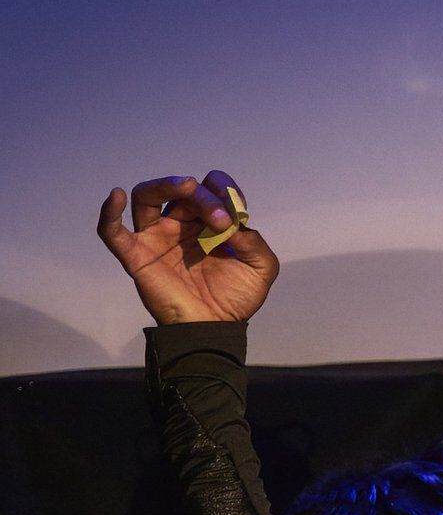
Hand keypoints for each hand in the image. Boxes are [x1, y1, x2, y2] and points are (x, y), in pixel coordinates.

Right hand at [96, 172, 278, 324]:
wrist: (216, 329)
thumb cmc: (236, 298)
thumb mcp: (261, 268)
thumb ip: (254, 241)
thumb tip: (235, 224)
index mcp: (208, 223)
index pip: (209, 188)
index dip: (222, 189)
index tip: (236, 210)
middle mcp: (181, 224)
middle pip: (181, 191)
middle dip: (203, 196)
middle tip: (221, 220)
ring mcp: (156, 237)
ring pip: (146, 196)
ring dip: (165, 185)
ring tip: (186, 188)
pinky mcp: (137, 256)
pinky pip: (113, 231)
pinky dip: (109, 212)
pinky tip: (114, 195)